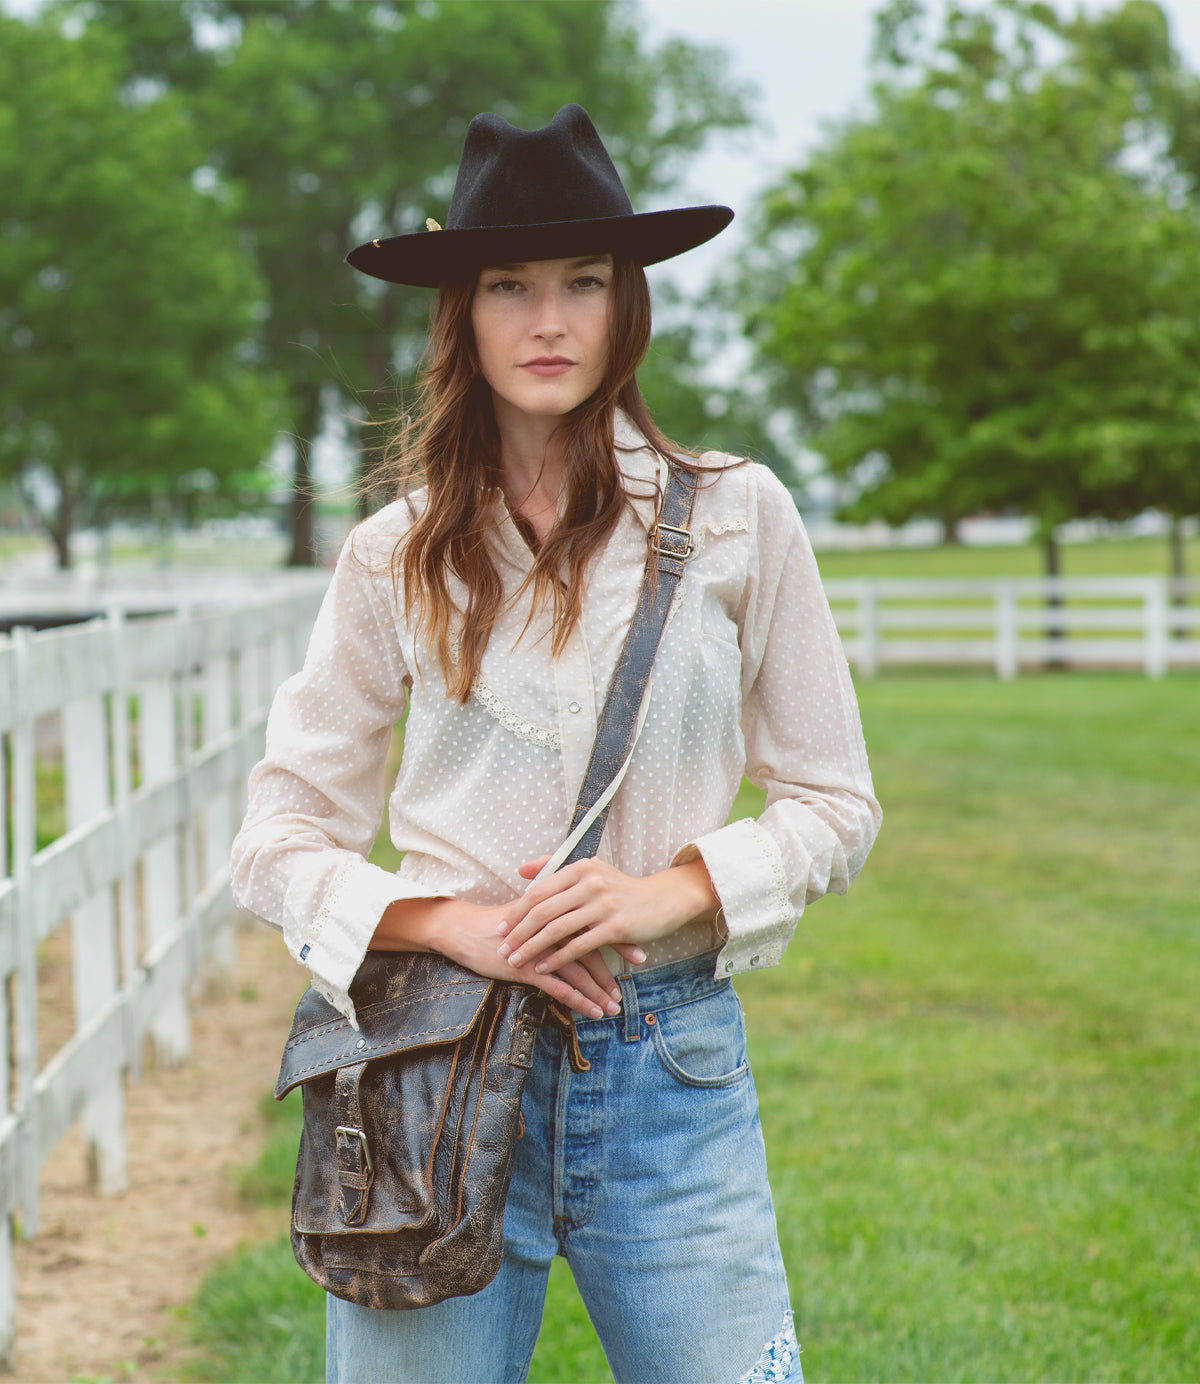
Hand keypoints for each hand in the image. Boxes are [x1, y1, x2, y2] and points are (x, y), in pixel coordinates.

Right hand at [374, 894, 624, 1020]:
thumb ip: (556, 918)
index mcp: (556, 912)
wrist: (465, 930)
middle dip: (614, 967)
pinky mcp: (525, 968)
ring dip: (599, 990)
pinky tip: (592, 1011)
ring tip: (614, 1005)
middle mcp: (551, 929)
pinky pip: (558, 987)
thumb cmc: (498, 925)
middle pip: (591, 947)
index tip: (638, 952)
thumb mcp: (530, 916)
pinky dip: (578, 1000)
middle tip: (634, 981)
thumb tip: (581, 924)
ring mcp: (539, 949)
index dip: (617, 939)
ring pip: (578, 970)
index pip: (593, 925)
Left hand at [495, 855, 718, 975]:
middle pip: (543, 910)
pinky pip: (578, 946)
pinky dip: (557, 958)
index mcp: (581, 868)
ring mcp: (603, 905)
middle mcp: (590, 883)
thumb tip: (521, 870)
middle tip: (502, 947)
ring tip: (516, 961)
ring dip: (532, 948)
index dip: (517, 910)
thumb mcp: (591, 870)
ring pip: (557, 929)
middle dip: (518, 932)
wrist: (663, 899)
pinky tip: (543, 968)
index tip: (500, 926)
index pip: (539, 891)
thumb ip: (555, 868)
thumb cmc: (622, 889)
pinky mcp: (615, 927)